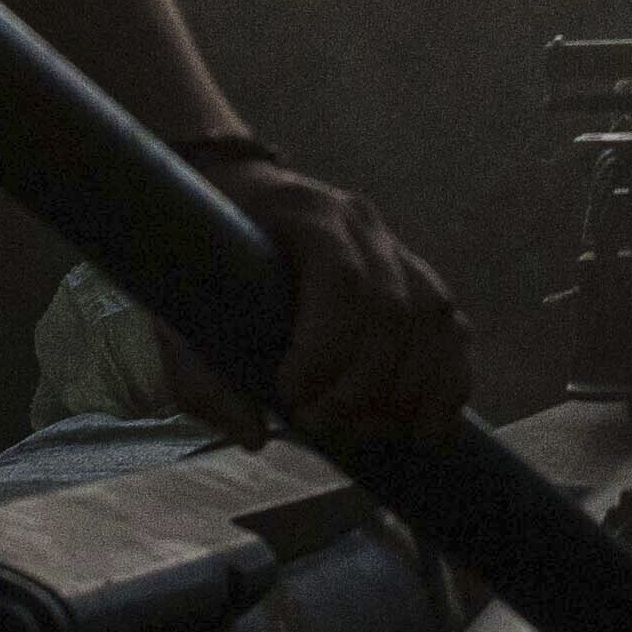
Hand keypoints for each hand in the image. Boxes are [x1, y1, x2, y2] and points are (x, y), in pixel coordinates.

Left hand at [198, 143, 474, 451]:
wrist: (235, 195)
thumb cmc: (202, 257)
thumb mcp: (179, 309)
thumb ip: (202, 376)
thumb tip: (256, 435)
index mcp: (302, 213)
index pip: (341, 278)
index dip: (327, 347)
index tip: (289, 395)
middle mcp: (361, 222)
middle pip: (390, 308)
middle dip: (361, 385)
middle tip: (317, 425)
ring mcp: (396, 246)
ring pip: (431, 320)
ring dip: (406, 391)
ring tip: (362, 432)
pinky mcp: (416, 278)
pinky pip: (452, 330)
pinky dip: (449, 384)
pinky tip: (427, 429)